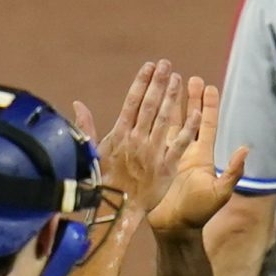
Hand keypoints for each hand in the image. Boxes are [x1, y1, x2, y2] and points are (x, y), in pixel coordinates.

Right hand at [91, 60, 188, 216]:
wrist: (114, 211)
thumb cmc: (101, 182)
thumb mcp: (91, 153)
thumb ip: (86, 127)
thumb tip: (78, 104)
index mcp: (119, 135)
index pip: (132, 102)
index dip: (141, 82)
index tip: (149, 66)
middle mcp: (136, 140)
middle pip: (149, 106)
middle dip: (158, 83)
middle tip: (167, 64)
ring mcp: (152, 153)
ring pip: (164, 120)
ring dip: (171, 98)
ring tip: (178, 78)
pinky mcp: (165, 168)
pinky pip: (179, 145)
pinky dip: (188, 129)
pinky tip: (197, 113)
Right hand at [133, 78, 246, 236]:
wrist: (174, 228)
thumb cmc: (198, 213)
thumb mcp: (220, 193)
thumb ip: (232, 171)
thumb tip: (245, 148)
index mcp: (202, 156)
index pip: (207, 125)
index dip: (208, 106)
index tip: (209, 86)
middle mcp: (186, 152)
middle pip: (188, 118)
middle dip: (189, 98)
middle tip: (189, 77)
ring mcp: (169, 156)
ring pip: (169, 124)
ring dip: (170, 105)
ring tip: (168, 85)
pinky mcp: (154, 163)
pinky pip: (152, 139)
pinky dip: (150, 124)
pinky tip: (146, 109)